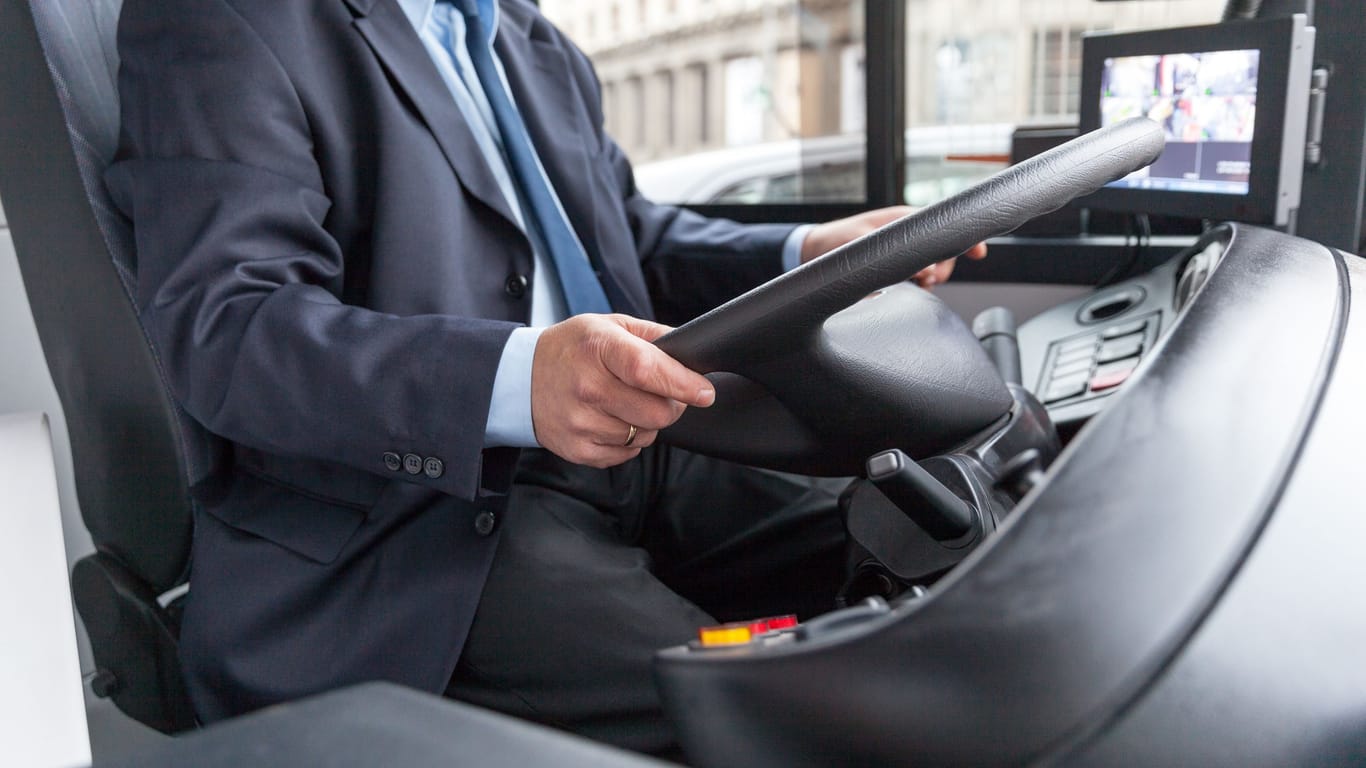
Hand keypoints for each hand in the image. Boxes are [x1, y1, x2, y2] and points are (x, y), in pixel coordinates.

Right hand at [531, 314, 714, 467]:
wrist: (520, 379)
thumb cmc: (571, 349)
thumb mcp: (608, 326)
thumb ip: (653, 336)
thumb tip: (692, 351)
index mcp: (598, 348)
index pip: (648, 370)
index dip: (683, 383)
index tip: (704, 391)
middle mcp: (587, 387)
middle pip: (656, 413)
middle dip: (671, 406)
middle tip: (661, 394)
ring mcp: (581, 422)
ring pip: (644, 435)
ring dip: (646, 423)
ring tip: (625, 403)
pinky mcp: (577, 449)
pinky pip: (626, 453)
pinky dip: (628, 439)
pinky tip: (611, 419)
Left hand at [800, 205, 988, 288]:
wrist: (814, 251)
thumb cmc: (836, 241)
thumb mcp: (861, 244)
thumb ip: (892, 254)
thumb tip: (924, 268)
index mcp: (903, 220)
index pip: (943, 224)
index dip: (965, 238)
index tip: (979, 252)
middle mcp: (907, 234)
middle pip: (943, 249)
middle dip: (944, 266)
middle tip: (928, 279)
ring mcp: (903, 250)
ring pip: (933, 265)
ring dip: (931, 277)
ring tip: (919, 284)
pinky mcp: (896, 266)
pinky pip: (918, 276)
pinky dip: (919, 285)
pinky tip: (910, 289)